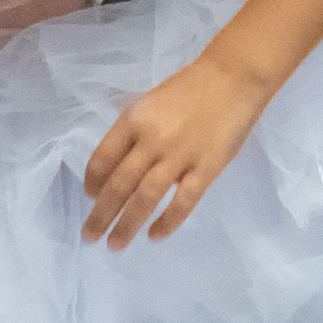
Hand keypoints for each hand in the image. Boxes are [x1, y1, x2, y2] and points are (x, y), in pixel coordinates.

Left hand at [80, 51, 273, 246]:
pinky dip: (167, 222)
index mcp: (132, 120)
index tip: (89, 197)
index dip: (92, 182)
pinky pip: (182, 203)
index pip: (102, 158)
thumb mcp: (149, 103)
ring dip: (126, 225)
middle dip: (101, 214)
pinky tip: (154, 236)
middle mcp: (150, 141)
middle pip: (118, 185)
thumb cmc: (189, 88)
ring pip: (145, 199)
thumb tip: (118, 167)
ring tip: (115, 245)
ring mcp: (178, 157)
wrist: (233, 78)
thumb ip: (134, 132)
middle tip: (89, 236)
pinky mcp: (206, 170)